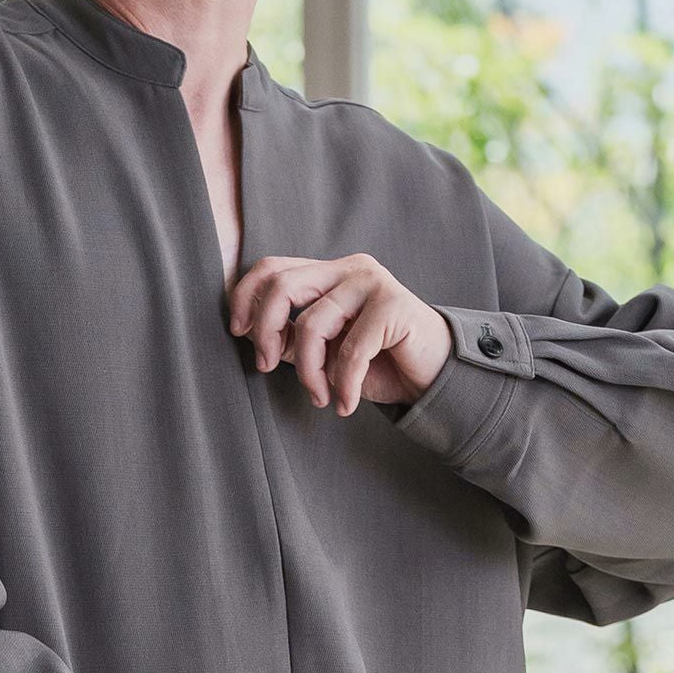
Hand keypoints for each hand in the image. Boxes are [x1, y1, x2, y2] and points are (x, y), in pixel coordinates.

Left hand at [227, 254, 451, 414]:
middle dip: (265, 332)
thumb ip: (293, 338)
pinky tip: (346, 404)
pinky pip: (350, 350)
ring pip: (312, 323)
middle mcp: (348, 268)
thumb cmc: (379, 363)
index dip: (246, 298)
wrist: (433, 376)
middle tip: (268, 367)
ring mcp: (372, 282)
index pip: (272, 268)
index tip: (239, 334)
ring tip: (321, 397)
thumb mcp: (325, 351)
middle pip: (283, 286)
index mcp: (329, 272)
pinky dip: (343, 385)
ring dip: (309, 373)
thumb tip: (253, 334)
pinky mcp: (393, 305)